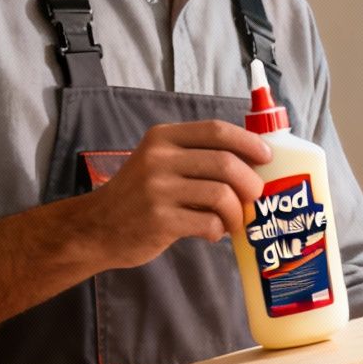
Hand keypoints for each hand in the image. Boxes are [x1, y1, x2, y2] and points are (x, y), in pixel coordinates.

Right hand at [84, 119, 270, 268]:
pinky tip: (212, 233)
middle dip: (250, 183)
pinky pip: (209, 223)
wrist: (97, 227)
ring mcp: (158, 189)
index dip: (248, 142)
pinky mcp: (160, 220)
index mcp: (163, 138)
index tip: (266, 157)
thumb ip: (196, 157)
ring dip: (237, 212)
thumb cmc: (138, 196)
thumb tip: (253, 163)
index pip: (216, 130)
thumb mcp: (159, 162)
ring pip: (222, 195)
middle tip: (255, 197)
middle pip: (226, 163)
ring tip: (233, 221)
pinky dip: (219, 230)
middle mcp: (159, 159)